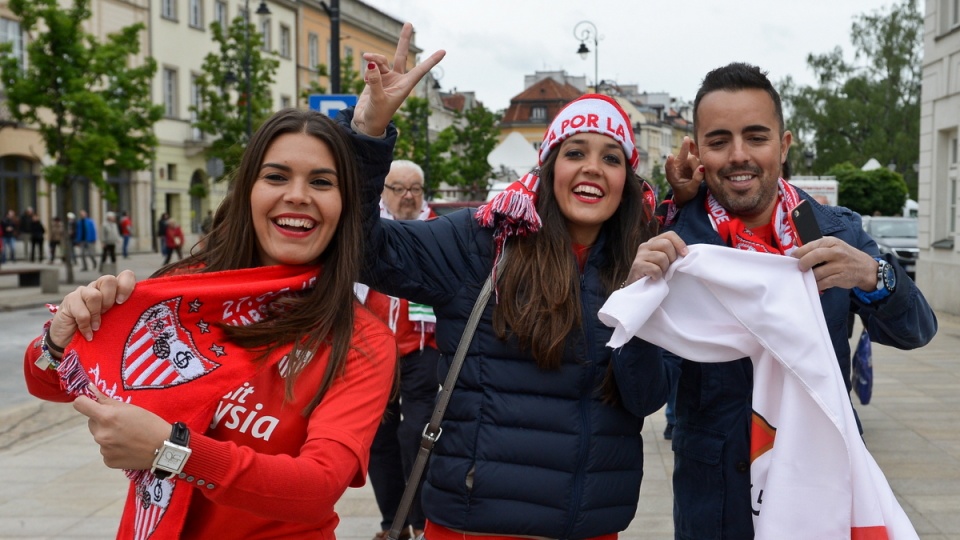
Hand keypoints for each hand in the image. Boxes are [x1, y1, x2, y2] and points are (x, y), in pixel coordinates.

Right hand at [48, 270, 136, 348]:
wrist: (72, 341)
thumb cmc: (99, 331)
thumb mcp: (116, 321)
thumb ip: (126, 313)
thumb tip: (142, 313)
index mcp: (113, 290)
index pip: (125, 275)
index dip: (126, 286)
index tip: (122, 302)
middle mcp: (98, 287)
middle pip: (109, 280)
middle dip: (109, 300)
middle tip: (107, 314)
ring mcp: (82, 292)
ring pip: (94, 295)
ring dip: (97, 314)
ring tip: (97, 326)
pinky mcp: (69, 301)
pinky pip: (81, 311)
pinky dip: (86, 325)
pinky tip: (88, 333)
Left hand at [73, 384, 171, 470]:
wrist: (164, 448)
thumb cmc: (150, 423)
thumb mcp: (131, 408)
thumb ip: (107, 400)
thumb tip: (90, 389)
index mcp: (106, 417)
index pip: (80, 404)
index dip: (85, 402)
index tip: (91, 404)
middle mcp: (101, 434)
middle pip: (92, 422)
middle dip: (103, 421)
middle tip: (122, 423)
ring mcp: (104, 449)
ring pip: (100, 436)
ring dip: (109, 435)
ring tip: (129, 437)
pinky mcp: (108, 461)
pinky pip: (106, 450)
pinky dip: (114, 448)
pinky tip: (128, 447)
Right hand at [353, 22, 445, 136]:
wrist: (366, 123)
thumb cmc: (377, 116)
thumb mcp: (377, 99)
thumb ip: (374, 81)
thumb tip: (371, 64)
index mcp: (405, 86)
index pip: (420, 70)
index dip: (431, 61)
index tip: (444, 51)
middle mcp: (398, 79)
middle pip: (401, 55)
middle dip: (404, 40)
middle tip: (409, 24)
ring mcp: (387, 78)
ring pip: (381, 61)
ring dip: (373, 58)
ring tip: (366, 59)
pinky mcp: (375, 79)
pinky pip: (372, 68)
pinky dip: (367, 71)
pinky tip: (364, 80)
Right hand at [625, 231, 687, 285]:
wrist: (638, 288)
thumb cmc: (654, 273)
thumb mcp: (665, 260)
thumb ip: (672, 253)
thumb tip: (686, 252)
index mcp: (654, 242)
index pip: (669, 235)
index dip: (679, 243)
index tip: (685, 254)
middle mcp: (645, 246)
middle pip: (666, 244)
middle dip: (671, 258)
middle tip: (667, 268)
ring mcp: (640, 255)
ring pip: (662, 257)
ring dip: (664, 269)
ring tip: (659, 273)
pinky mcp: (637, 266)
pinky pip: (655, 269)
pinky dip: (657, 276)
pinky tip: (653, 278)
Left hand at [664, 136, 703, 206]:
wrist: (685, 192)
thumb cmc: (685, 193)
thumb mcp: (691, 189)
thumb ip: (696, 179)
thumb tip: (702, 167)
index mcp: (672, 176)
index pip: (670, 169)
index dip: (670, 163)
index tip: (670, 156)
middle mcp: (676, 167)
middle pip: (682, 158)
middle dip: (686, 151)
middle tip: (687, 139)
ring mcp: (683, 163)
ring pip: (692, 158)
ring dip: (697, 164)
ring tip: (698, 175)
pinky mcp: (690, 161)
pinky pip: (693, 153)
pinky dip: (695, 148)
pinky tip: (693, 141)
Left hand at [792, 237, 878, 290]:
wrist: (866, 269)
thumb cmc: (845, 256)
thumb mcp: (833, 246)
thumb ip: (816, 246)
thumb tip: (794, 246)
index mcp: (832, 242)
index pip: (812, 245)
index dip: (799, 252)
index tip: (793, 257)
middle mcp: (836, 252)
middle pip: (814, 256)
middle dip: (803, 263)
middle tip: (800, 268)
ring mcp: (839, 266)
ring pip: (817, 272)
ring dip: (809, 276)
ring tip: (808, 276)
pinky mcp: (841, 278)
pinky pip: (823, 283)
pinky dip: (816, 285)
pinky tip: (815, 283)